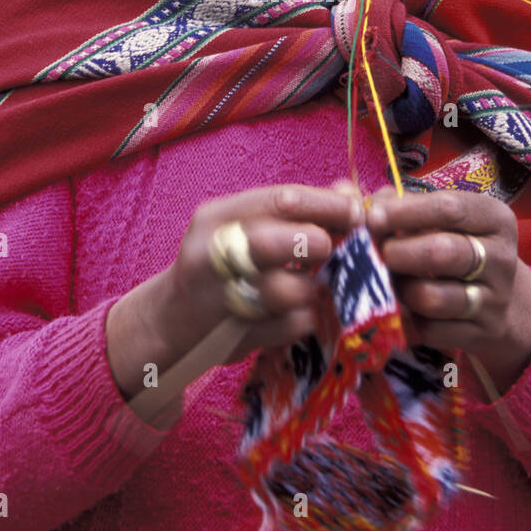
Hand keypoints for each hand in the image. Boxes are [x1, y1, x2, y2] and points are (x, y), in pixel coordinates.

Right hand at [168, 183, 364, 362]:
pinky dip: (305, 317)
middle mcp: (212, 255)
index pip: (281, 200)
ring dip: (311, 286)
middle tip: (332, 248)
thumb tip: (349, 193)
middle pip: (270, 243)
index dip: (328, 205)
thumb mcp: (244, 224)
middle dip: (317, 243)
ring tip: (314, 283)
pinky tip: (303, 310)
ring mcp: (220, 299)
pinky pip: (288, 327)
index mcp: (217, 217)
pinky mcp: (235, 337)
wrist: (173, 317)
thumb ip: (295, 209)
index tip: (356, 213)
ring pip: (281, 291)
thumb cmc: (222, 261)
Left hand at [365, 186, 530, 392]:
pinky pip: (432, 331)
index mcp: (495, 218)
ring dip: (400, 290)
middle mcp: (501, 257)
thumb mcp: (442, 218)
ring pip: (432, 297)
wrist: (499, 299)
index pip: (449, 208)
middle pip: (441, 252)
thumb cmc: (457, 245)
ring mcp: (495, 299)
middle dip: (398, 252)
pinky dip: (410, 321)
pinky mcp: (484, 334)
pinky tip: (407, 309)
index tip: (372, 217)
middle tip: (379, 253)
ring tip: (392, 281)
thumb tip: (366, 208)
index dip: (404, 212)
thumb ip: (403, 204)